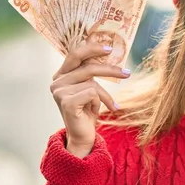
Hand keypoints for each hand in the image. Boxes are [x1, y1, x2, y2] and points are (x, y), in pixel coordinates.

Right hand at [50, 42, 130, 156]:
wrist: (83, 136)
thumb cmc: (88, 110)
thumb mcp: (90, 87)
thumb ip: (91, 71)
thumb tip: (106, 49)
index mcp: (61, 75)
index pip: (75, 54)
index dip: (92, 48)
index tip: (109, 48)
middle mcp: (57, 82)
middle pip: (87, 67)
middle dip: (110, 70)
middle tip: (127, 73)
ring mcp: (59, 92)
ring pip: (93, 83)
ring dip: (104, 95)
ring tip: (107, 105)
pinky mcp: (66, 102)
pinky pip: (93, 93)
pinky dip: (100, 102)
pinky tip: (93, 111)